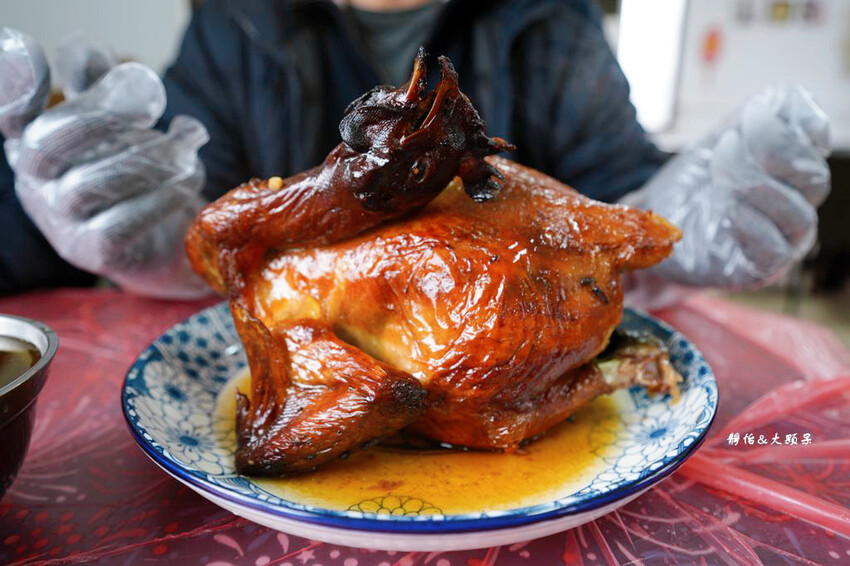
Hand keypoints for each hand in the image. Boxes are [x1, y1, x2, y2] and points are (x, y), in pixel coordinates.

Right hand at [0, 29, 211, 298]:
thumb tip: (88, 52)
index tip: (35, 48)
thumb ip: (104, 87)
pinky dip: (158, 200)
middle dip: (100, 116)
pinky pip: (118, 226)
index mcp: (35, 142)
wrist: (172, 237)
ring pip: (87, 186)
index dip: (16, 83)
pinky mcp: (93, 253)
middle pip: (43, 143)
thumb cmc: (141, 172)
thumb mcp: (123, 124)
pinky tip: (187, 184)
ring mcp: (59, 222)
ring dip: (147, 161)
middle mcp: (36, 182)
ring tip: (186, 152)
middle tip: (152, 107)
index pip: (9, 112)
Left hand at [624, 85, 829, 288]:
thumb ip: (747, 119)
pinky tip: (724, 211)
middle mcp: (798, 199)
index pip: (816, 135)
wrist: (654, 225)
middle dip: (769, 152)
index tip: (750, 115)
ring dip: (752, 187)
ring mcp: (785, 237)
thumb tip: (775, 102)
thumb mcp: (715, 140)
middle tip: (725, 146)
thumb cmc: (690, 184)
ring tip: (717, 178)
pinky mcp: (762, 268)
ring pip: (799, 214)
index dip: (792, 122)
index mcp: (791, 161)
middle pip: (813, 175)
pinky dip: (749, 224)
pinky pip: (775, 250)